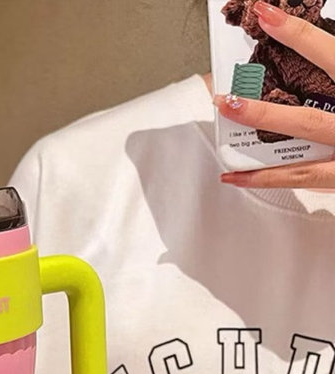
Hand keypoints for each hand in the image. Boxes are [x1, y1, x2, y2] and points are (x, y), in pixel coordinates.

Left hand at [214, 0, 334, 188]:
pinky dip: (262, 178)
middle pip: (305, 116)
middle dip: (262, 108)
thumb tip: (318, 51)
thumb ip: (332, 66)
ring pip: (298, 147)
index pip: (332, 55)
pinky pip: (297, 178)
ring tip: (228, 116)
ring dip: (260, 130)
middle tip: (227, 98)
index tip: (268, 14)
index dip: (298, 35)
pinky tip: (234, 176)